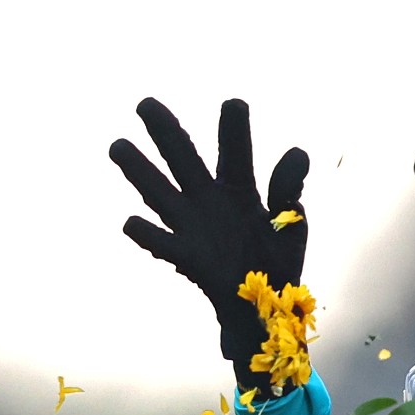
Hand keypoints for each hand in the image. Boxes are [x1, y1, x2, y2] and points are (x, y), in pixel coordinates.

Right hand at [110, 98, 309, 383]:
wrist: (262, 311)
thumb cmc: (275, 263)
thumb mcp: (291, 224)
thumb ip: (289, 189)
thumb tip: (297, 152)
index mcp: (239, 189)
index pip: (235, 151)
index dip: (234, 129)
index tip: (234, 105)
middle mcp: (210, 201)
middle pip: (184, 159)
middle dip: (166, 132)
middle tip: (144, 103)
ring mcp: (194, 227)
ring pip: (160, 193)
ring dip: (139, 172)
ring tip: (117, 146)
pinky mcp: (188, 258)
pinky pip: (163, 244)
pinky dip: (147, 235)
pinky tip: (130, 222)